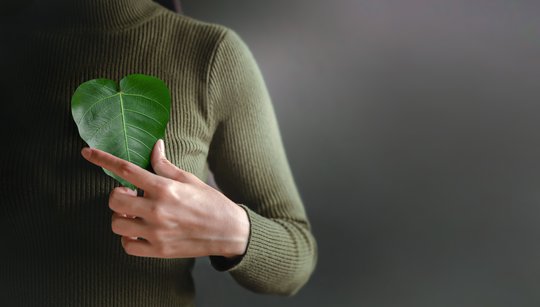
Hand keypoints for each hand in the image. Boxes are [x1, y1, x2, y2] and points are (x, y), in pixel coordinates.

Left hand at [80, 139, 249, 258]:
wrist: (228, 231)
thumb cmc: (210, 202)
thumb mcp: (190, 179)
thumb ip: (166, 166)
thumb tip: (155, 146)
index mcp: (165, 188)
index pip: (126, 170)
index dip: (103, 159)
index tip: (87, 152)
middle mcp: (157, 210)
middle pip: (114, 200)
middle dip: (117, 195)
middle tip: (130, 195)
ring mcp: (156, 232)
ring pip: (117, 224)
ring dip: (122, 217)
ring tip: (135, 214)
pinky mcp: (158, 250)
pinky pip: (127, 246)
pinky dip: (128, 238)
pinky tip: (139, 231)